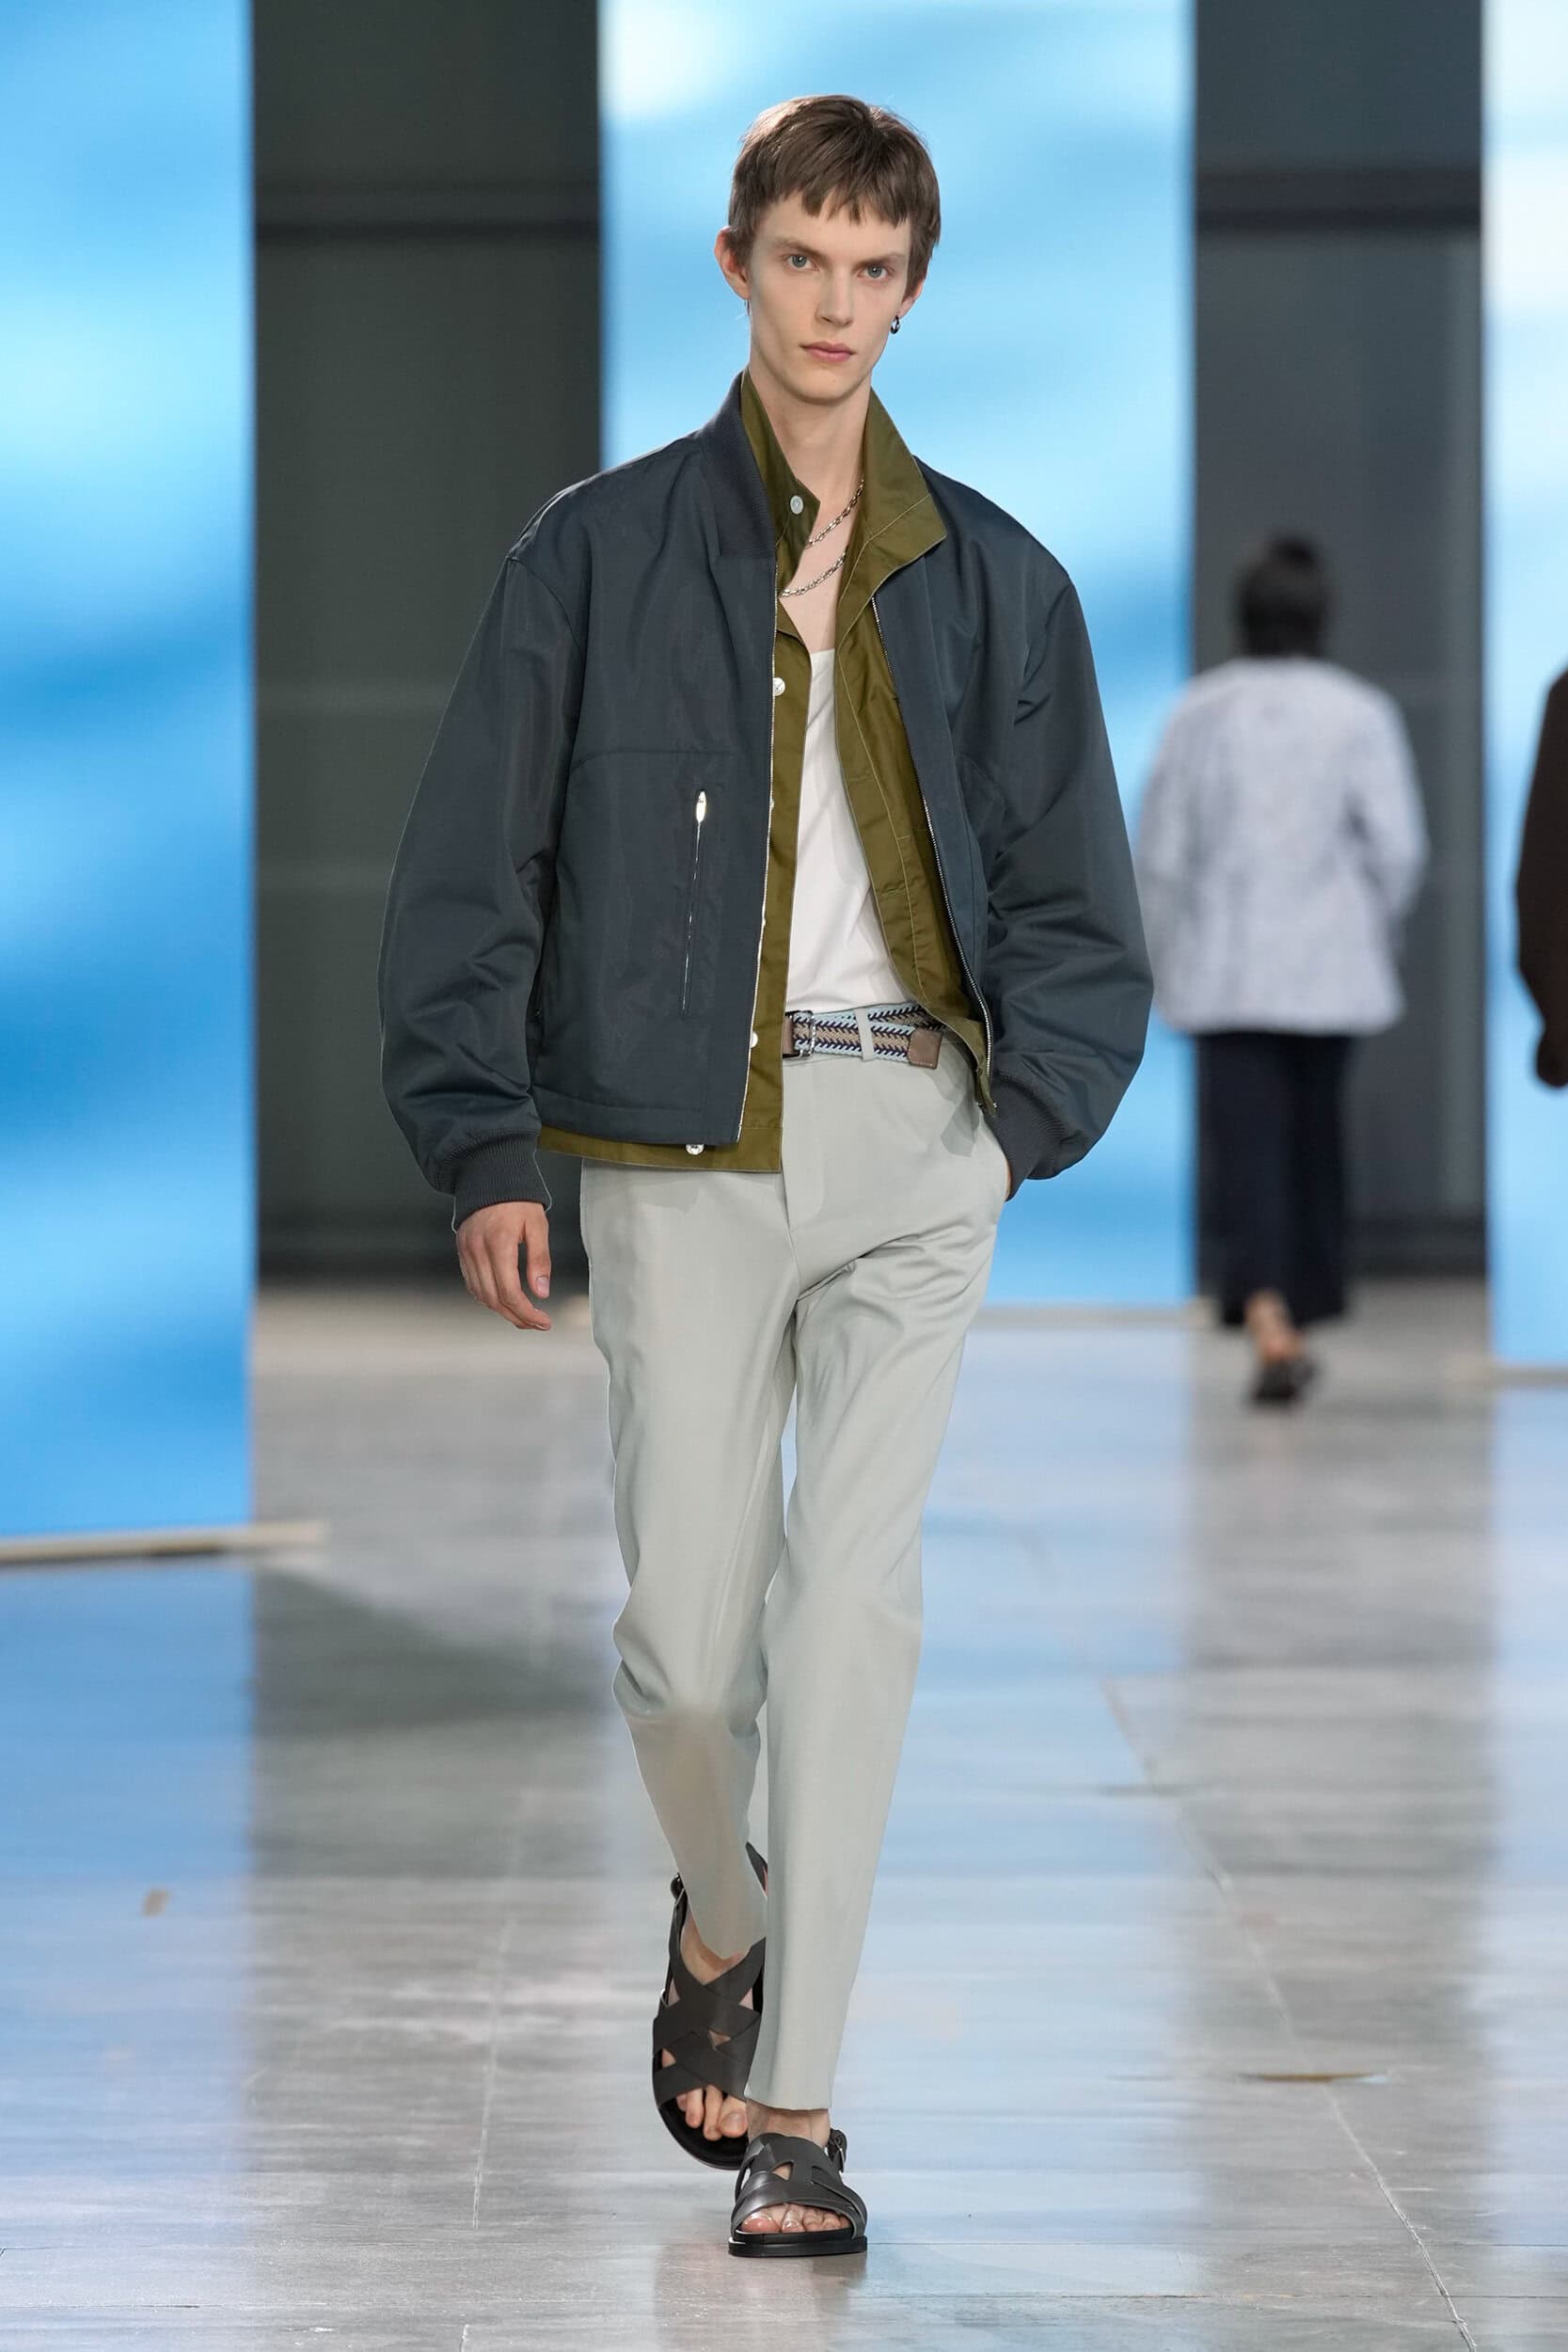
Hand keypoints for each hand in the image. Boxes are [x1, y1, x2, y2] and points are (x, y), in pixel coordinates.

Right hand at [456, 1200, 551, 1330]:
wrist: (489, 1176)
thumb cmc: (517, 1199)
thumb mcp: (537, 1225)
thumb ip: (540, 1260)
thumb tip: (541, 1292)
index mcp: (498, 1244)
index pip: (510, 1292)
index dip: (527, 1313)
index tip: (544, 1321)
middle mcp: (477, 1251)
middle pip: (494, 1300)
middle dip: (517, 1317)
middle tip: (537, 1323)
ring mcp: (466, 1252)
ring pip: (481, 1296)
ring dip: (502, 1311)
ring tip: (523, 1315)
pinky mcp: (462, 1251)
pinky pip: (472, 1284)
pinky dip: (487, 1297)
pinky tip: (503, 1299)